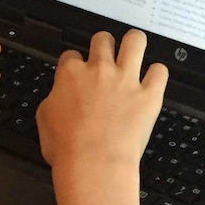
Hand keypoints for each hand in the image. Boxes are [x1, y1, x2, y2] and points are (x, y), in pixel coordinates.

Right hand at [36, 29, 167, 170]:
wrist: (93, 164)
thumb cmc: (67, 148)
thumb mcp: (44, 119)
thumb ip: (54, 99)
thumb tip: (59, 97)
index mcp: (70, 74)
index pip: (71, 55)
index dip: (75, 62)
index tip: (78, 71)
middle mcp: (99, 70)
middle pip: (102, 39)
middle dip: (103, 45)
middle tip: (106, 56)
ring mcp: (126, 79)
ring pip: (135, 41)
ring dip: (133, 43)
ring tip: (133, 49)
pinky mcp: (149, 94)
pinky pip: (160, 71)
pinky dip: (157, 74)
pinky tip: (153, 80)